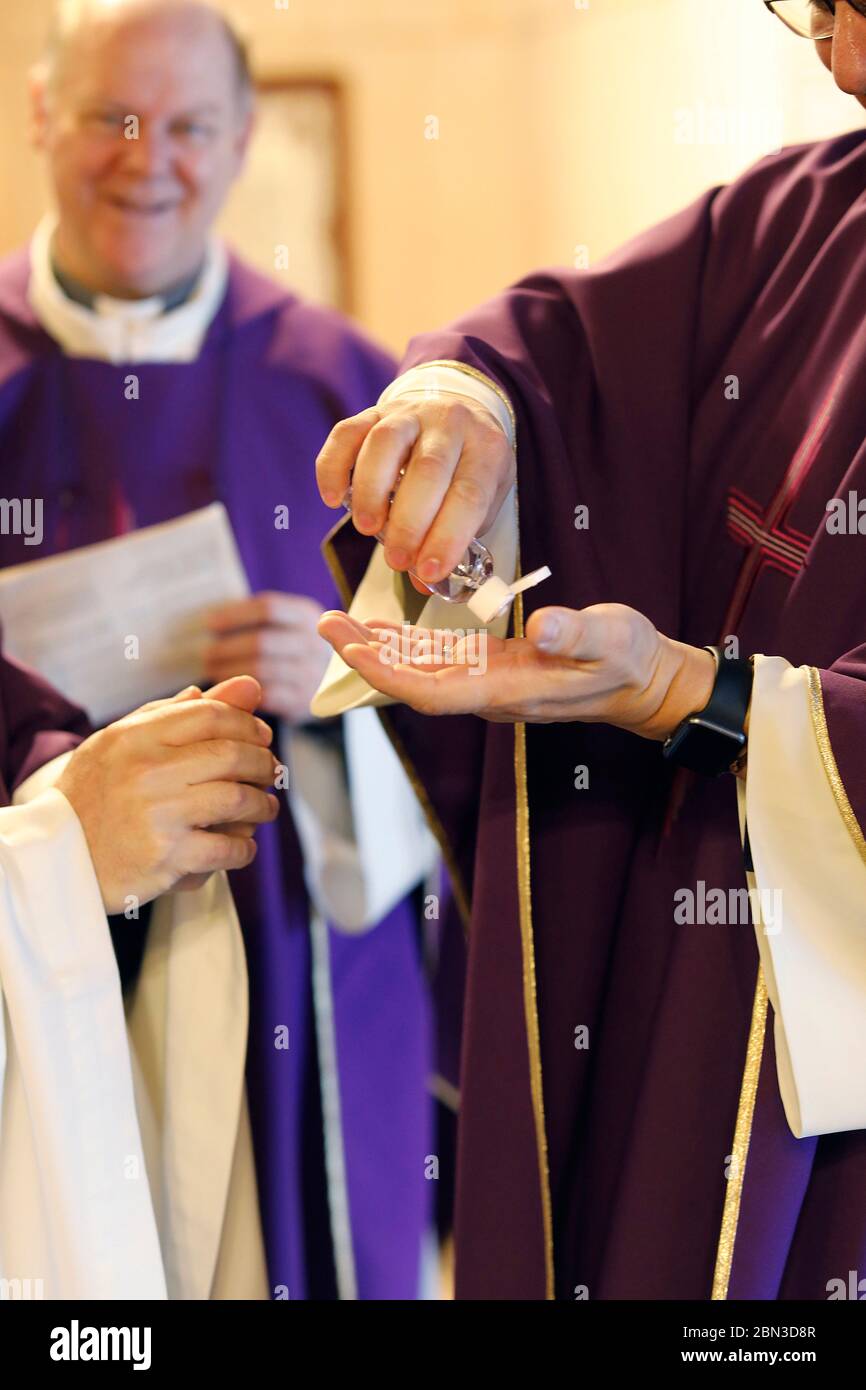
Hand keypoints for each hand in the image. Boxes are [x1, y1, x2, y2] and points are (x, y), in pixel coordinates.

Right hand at [56, 676, 279, 912]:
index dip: (248, 723)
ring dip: (262, 806)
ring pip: (237, 800)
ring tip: (265, 808)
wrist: (53, 859)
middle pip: (233, 755)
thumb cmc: (92, 796)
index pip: (211, 715)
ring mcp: (158, 815)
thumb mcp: (120, 742)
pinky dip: (244, 849)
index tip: (262, 736)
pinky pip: (226, 848)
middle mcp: (147, 771)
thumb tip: (247, 687)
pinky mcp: (166, 858)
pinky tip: (243, 846)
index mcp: (135, 737)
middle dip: (264, 764)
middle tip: (271, 773)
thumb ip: (180, 713)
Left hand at [203, 591, 329, 723]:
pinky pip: (266, 695)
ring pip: (261, 670)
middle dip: (228, 648)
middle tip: (205, 653)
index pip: (268, 608)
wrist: (331, 680)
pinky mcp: (303, 701)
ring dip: (229, 670)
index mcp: (306, 615)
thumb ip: (256, 617)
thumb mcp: (287, 622)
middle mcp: (312, 643)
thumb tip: (210, 618)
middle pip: (262, 642)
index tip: (210, 623)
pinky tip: (227, 687)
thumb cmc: (292, 645)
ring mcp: (310, 674)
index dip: (235, 615)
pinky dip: (242, 691)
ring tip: (211, 669)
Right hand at [315, 398, 514, 590]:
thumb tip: (422, 581)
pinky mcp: (374, 413)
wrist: (460, 414)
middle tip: (396, 559)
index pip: (470, 495)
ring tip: (367, 529)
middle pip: (428, 469)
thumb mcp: (483, 503)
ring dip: (371, 491)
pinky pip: (347, 434)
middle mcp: (450, 423)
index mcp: (486, 450)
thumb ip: (457, 540)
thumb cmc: (469, 468)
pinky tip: (334, 498)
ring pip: (384, 443)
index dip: (448, 537)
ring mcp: (410, 413)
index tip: (429, 571)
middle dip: (409, 522)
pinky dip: (334, 467)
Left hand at [317, 605, 714, 737]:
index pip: (431, 691)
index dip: (388, 674)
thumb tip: (546, 628)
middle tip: (325, 623)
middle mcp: (489, 692)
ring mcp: (489, 681)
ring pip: (421, 671)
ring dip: (379, 649)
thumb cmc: (631, 661)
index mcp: (508, 690)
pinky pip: (439, 660)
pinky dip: (407, 644)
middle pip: (413, 682)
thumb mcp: (613, 640)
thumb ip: (579, 635)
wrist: (646, 683)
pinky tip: (382, 628)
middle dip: (367, 657)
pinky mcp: (495, 666)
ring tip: (338, 621)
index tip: (351, 650)